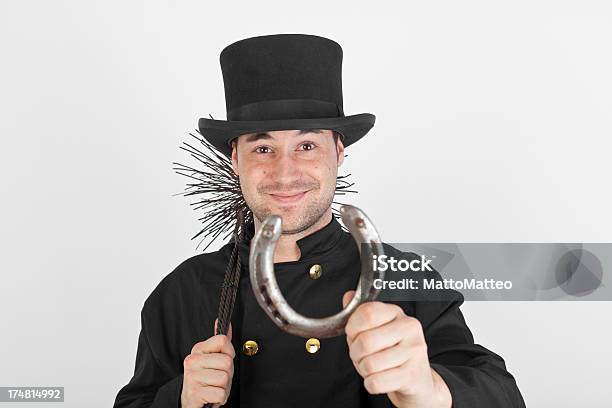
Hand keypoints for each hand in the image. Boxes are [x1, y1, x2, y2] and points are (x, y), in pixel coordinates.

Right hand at [181, 319, 234, 407]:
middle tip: (218, 378)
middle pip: (227, 362)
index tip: (223, 360)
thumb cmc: (205, 379)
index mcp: (198, 349)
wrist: (189, 400)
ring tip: (214, 387)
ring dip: (224, 387)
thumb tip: (226, 324)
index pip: (223, 340)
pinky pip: (220, 394)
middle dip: (228, 373)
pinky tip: (211, 395)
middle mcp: (193, 361)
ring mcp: (192, 377)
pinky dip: (220, 398)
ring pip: (225, 378)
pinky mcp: (195, 393)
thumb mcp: (212, 358)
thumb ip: (220, 342)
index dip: (230, 352)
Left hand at [342, 291, 451, 407]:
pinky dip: (371, 384)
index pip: (367, 313)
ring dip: (363, 370)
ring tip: (372, 368)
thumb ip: (360, 314)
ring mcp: (413, 351)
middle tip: (361, 356)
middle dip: (355, 354)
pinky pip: (376, 382)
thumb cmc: (392, 352)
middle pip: (365, 341)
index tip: (353, 335)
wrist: (417, 380)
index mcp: (396, 313)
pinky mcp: (413, 374)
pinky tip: (379, 379)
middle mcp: (409, 328)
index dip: (352, 328)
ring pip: (369, 364)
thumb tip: (347, 297)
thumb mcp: (376, 330)